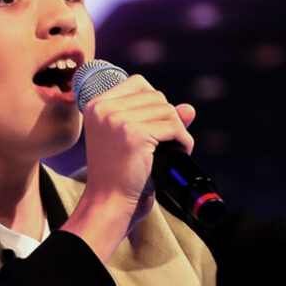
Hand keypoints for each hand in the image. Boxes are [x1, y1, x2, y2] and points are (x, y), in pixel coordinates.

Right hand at [62, 74, 194, 262]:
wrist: (109, 203)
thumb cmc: (119, 175)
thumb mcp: (133, 140)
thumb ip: (156, 119)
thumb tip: (189, 108)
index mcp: (96, 105)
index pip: (137, 83)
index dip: (154, 101)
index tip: (156, 124)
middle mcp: (103, 108)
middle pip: (155, 96)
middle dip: (168, 117)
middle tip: (167, 141)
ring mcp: (117, 120)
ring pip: (167, 109)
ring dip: (178, 129)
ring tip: (174, 148)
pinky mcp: (134, 133)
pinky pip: (173, 126)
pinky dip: (184, 140)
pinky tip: (180, 151)